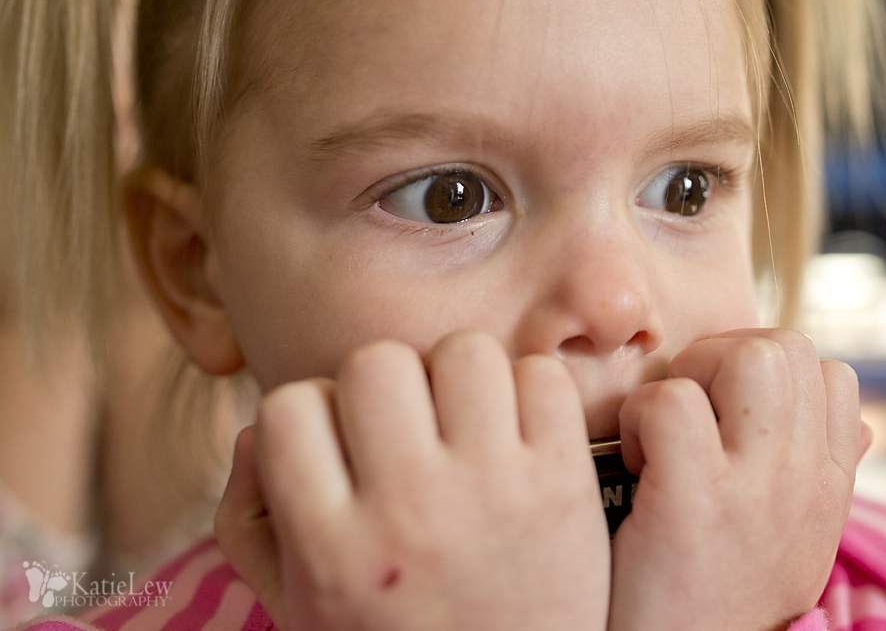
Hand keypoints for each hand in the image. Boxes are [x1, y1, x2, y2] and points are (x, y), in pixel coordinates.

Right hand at [214, 335, 610, 630]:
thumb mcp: (300, 608)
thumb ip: (252, 520)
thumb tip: (258, 430)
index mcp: (334, 551)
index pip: (289, 407)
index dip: (312, 413)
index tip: (338, 445)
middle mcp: (411, 513)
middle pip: (376, 361)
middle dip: (385, 383)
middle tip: (405, 425)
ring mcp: (494, 492)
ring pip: (463, 351)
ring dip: (459, 377)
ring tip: (464, 422)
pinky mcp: (564, 482)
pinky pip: (541, 377)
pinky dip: (530, 391)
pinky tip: (517, 432)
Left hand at [609, 330, 862, 630]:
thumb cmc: (723, 604)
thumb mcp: (799, 545)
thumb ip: (827, 478)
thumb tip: (864, 426)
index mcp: (830, 487)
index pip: (833, 375)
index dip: (771, 372)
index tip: (729, 412)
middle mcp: (805, 480)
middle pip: (787, 348)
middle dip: (724, 356)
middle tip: (689, 411)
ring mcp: (756, 489)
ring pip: (747, 355)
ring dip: (689, 375)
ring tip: (667, 429)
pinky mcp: (695, 503)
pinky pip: (671, 402)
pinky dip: (640, 415)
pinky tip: (637, 460)